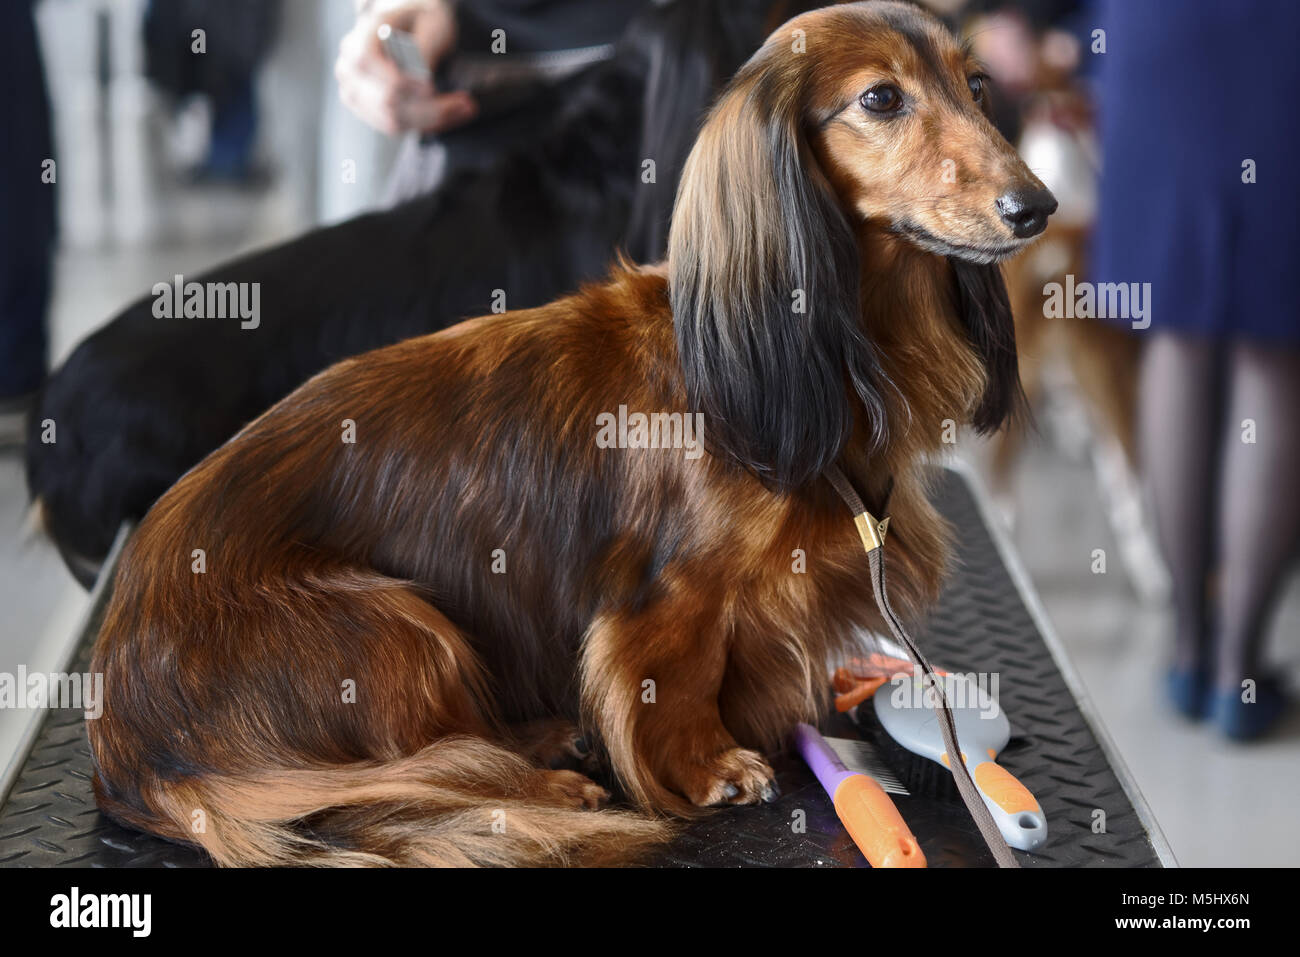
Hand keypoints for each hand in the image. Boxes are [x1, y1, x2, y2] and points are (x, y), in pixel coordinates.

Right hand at [335, 0, 476, 135]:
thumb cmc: (421, 20)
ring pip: (394, 122)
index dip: (400, 81)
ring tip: (464, 108)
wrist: (407, 29)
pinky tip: (450, 114)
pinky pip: (397, 128)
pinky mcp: (368, 111)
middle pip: (386, 102)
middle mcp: (348, 68)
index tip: (433, 88)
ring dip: (432, 121)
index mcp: (360, 38)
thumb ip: (423, 48)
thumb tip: (422, 79)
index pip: (369, 64)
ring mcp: (354, 93)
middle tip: (467, 104)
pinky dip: (426, 125)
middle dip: (429, 108)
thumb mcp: (430, 23)